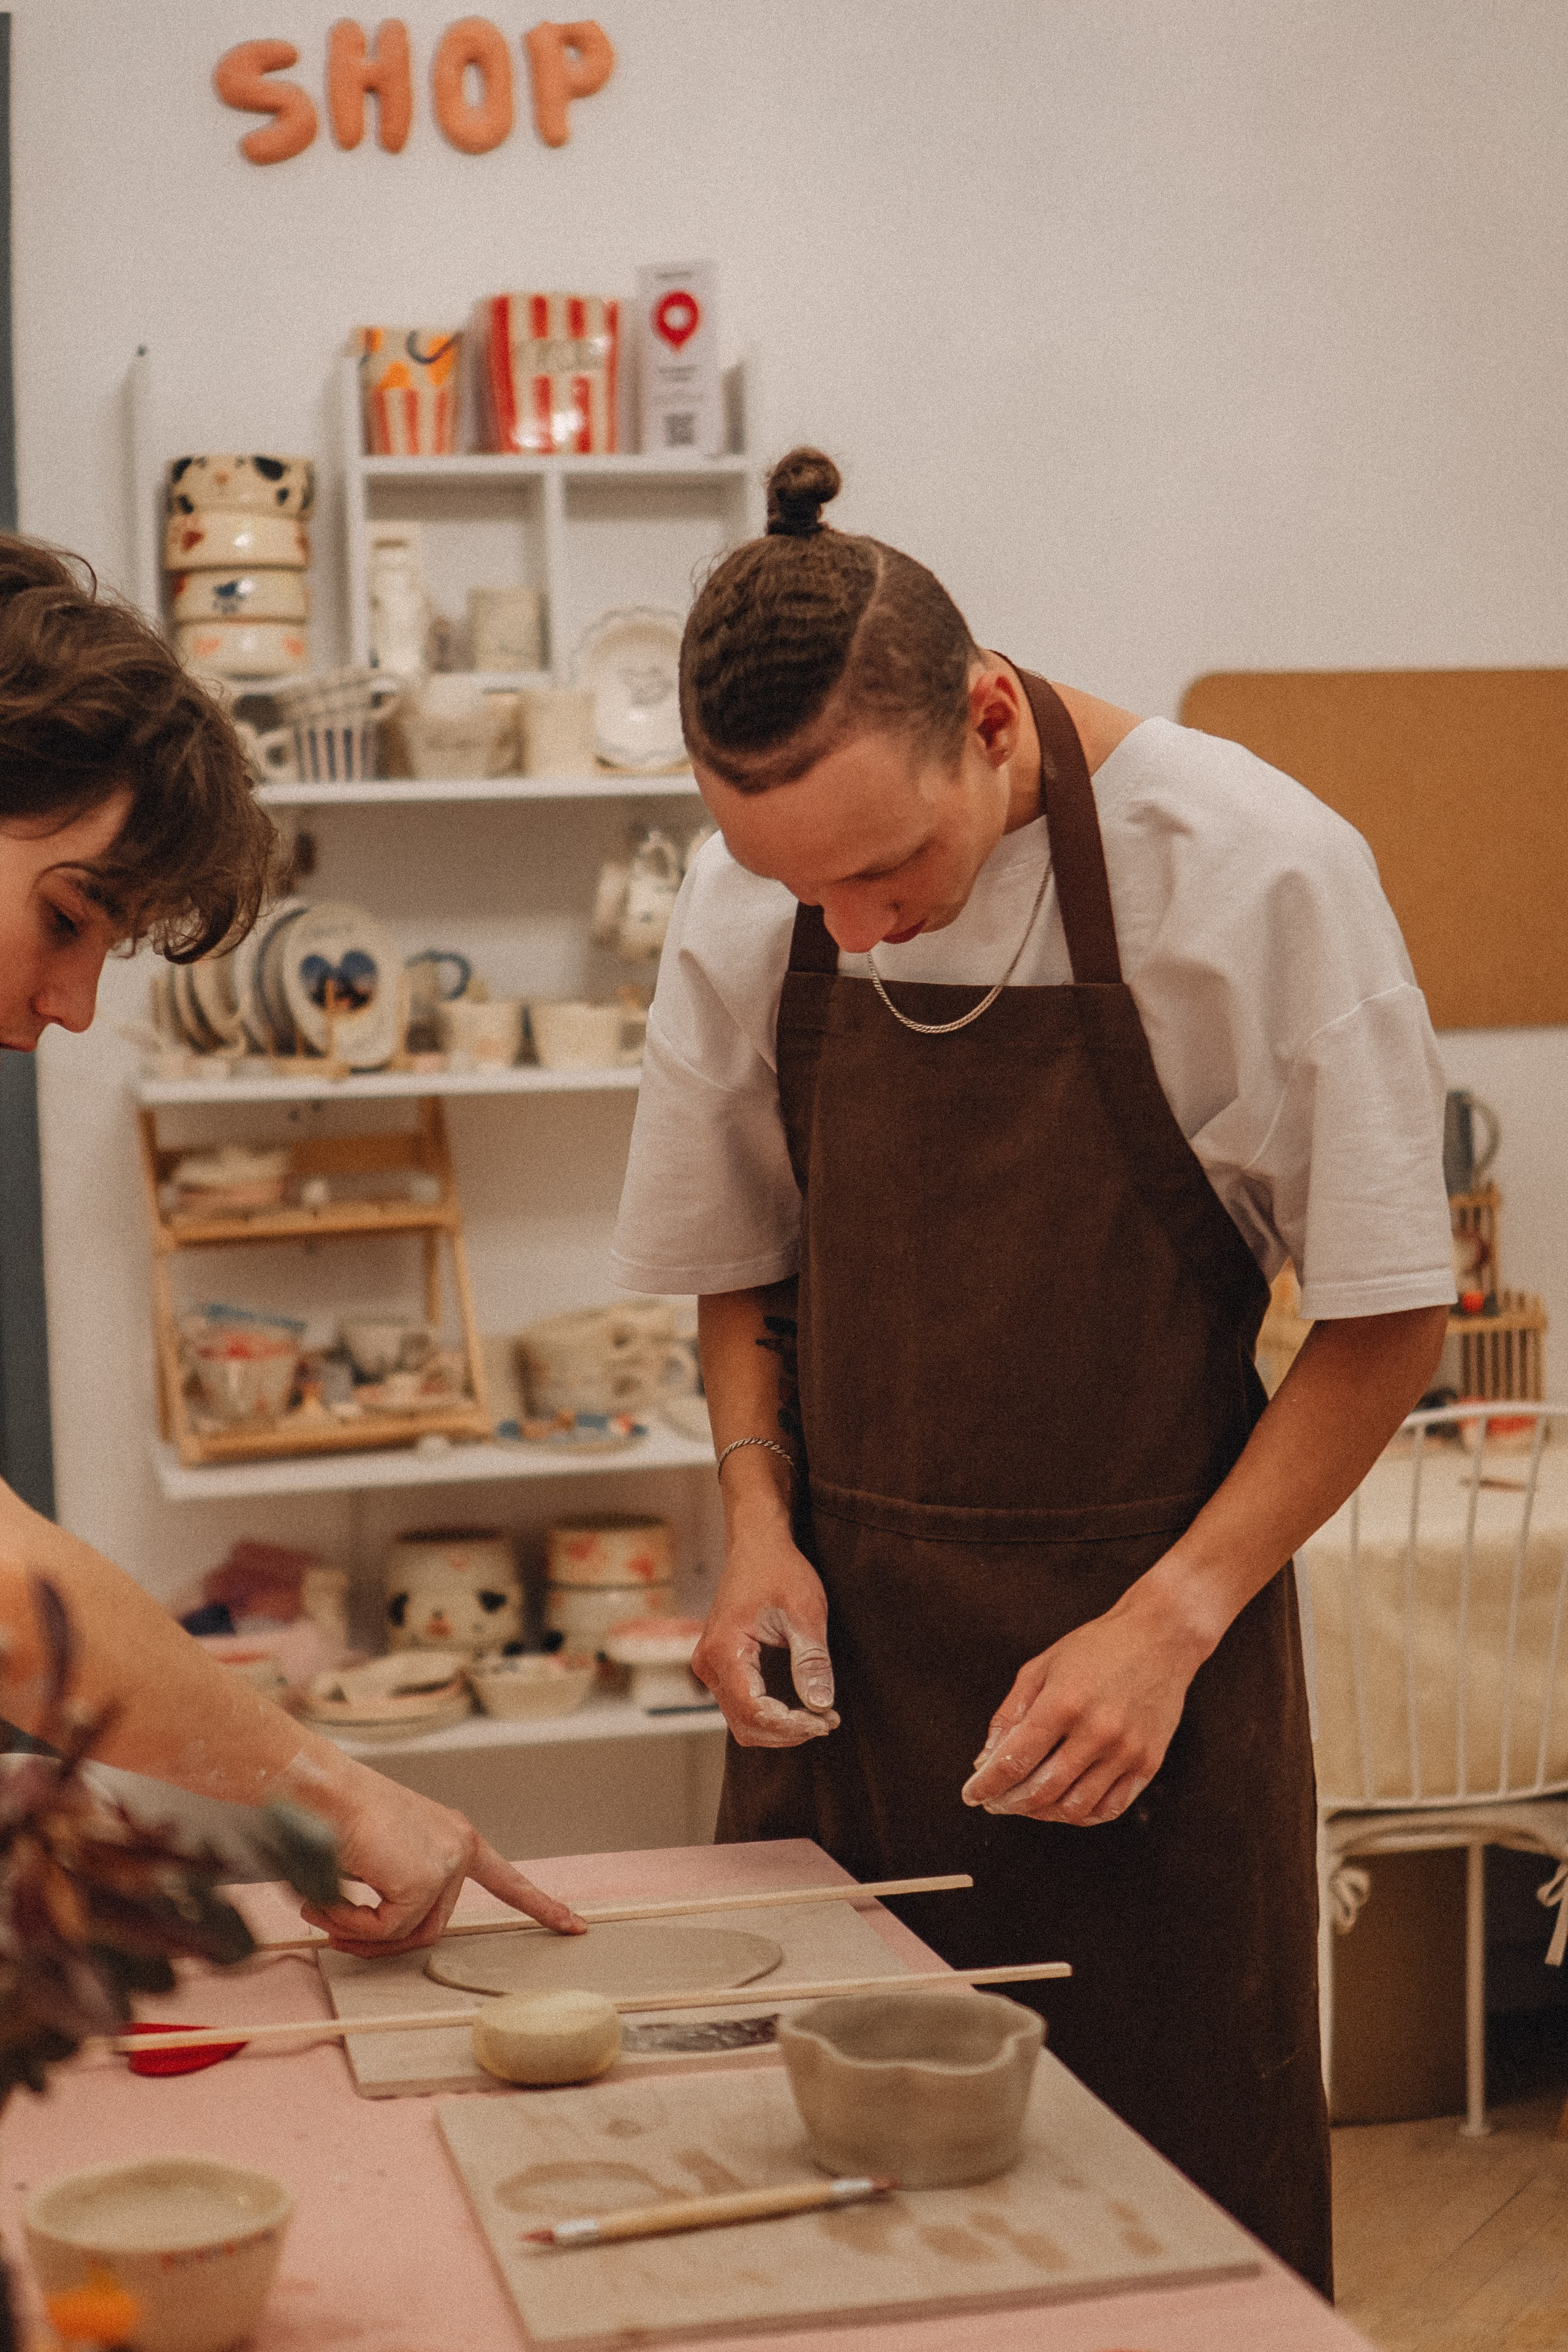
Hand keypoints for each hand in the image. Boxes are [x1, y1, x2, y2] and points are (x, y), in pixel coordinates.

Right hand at [291, 1762, 586, 1957]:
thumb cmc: (339, 1815)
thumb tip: (381, 1938)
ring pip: (408, 1934)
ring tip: (321, 1914)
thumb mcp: (381, 1855)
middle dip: (379, 1941)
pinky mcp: (422, 1880)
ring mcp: (446, 1864)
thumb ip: (397, 1891)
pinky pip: (386, 1930)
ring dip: (358, 1935)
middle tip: (336, 1936)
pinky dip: (349, 1926)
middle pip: (432, 1925)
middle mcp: (458, 1848)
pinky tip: (325, 1905)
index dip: (539, 1905)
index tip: (574, 1926)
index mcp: (455, 1837)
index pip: (507, 1880)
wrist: (320, 1790)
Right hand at [692, 1531, 839, 1747]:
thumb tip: (821, 1705)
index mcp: (724, 1650)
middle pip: (745, 1724)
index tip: (826, 1720)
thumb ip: (811, 1660)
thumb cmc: (780, 1571)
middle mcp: (708, 1663)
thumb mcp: (805, 1612)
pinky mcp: (720, 1666)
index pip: (754, 1711)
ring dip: (779, 1728)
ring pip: (742, 1721)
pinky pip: (740, 1706)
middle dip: (787, 1732)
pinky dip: (769, 1715)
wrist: (757, 1545)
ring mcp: (710, 1666)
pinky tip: (798, 1708)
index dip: (791, 1726)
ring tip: (817, 1717)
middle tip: (827, 1722)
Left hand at [959, 1584, 1207, 1825]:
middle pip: (1041, 1791)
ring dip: (1041, 1814)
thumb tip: (985, 1761)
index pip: (1014, 1761)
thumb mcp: (1041, 1667)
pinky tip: (1062, 1805)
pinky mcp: (1149, 1763)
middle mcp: (1097, 1731)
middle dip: (1008, 1803)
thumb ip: (1010, 1715)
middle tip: (994, 1803)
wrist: (1160, 1638)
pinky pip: (1109, 1808)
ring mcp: (1126, 1751)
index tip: (971, 1794)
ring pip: (1074, 1808)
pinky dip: (1079, 1815)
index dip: (987, 1785)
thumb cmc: (1095, 1648)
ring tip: (1025, 1803)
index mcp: (1063, 1703)